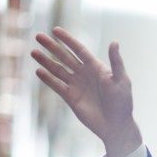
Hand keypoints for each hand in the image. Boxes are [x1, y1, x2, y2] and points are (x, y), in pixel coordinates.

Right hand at [31, 27, 141, 156]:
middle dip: (52, 47)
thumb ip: (116, 62)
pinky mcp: (71, 98)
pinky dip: (48, 79)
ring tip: (33, 52)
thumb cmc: (122, 103)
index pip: (79, 50)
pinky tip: (39, 71)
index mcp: (96, 68)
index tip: (55, 30)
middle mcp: (85, 74)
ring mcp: (77, 85)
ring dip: (46, 61)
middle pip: (65, 57)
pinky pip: (57, 86)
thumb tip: (114, 42)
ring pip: (58, 70)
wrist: (116, 125)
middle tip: (38, 36)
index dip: (68, 40)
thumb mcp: (121, 80)